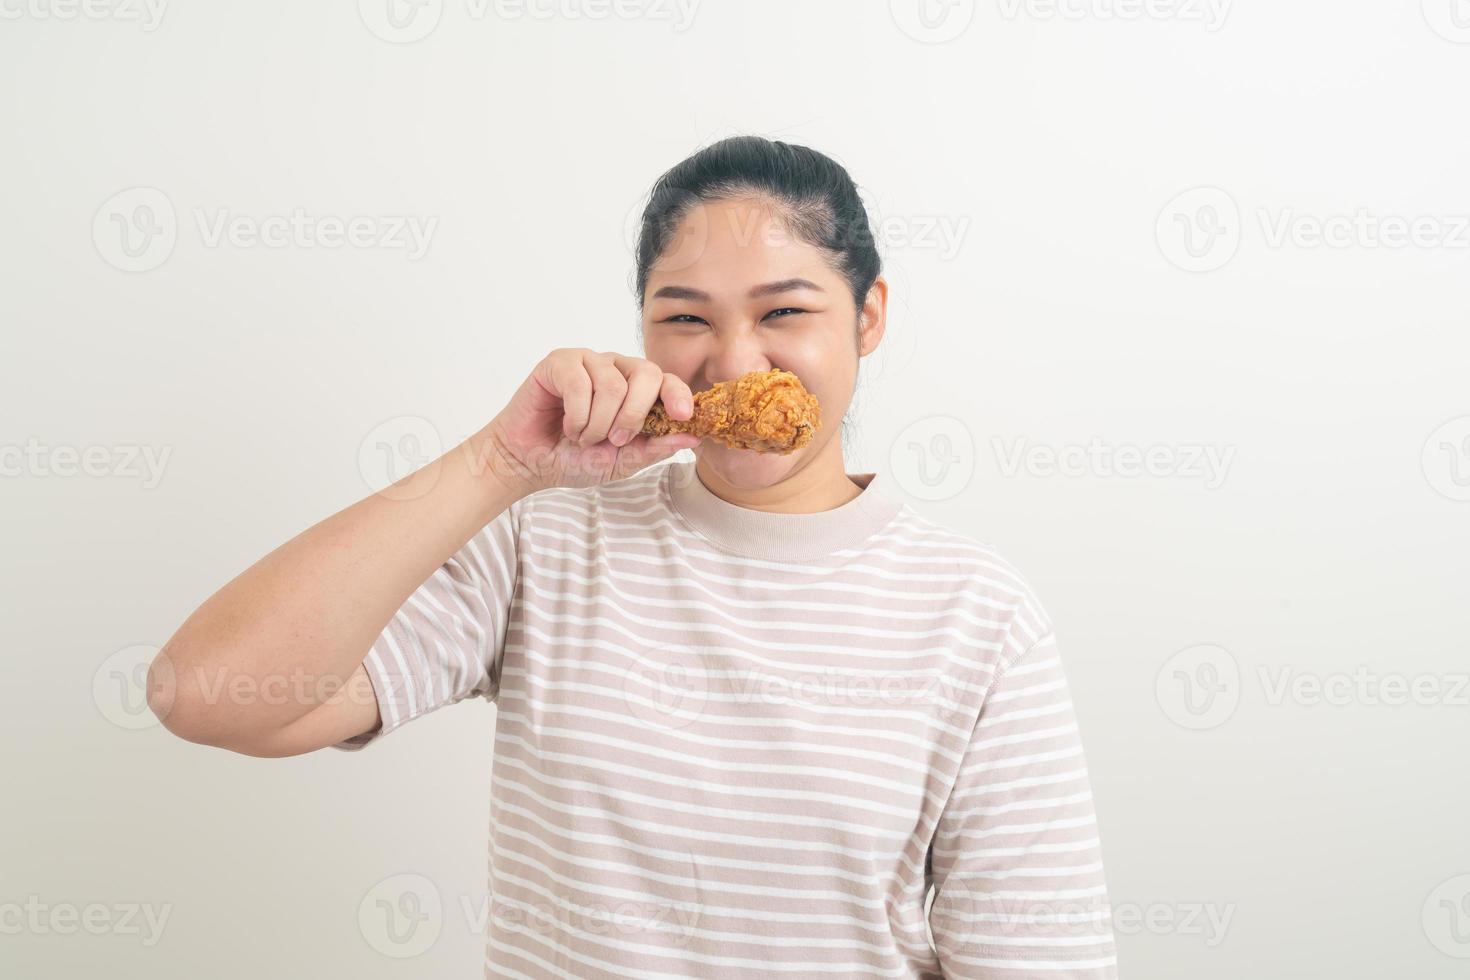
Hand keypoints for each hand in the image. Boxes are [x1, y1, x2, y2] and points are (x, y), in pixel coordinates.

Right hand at [481, 348, 699, 492]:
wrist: (530, 463)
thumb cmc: (574, 458)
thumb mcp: (622, 460)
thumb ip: (656, 447)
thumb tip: (693, 436)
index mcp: (636, 390)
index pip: (668, 381)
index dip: (679, 394)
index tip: (683, 415)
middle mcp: (616, 369)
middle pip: (647, 374)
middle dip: (634, 415)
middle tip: (615, 440)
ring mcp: (588, 362)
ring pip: (613, 385)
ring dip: (598, 424)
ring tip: (583, 437)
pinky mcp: (560, 362)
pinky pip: (580, 384)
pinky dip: (577, 416)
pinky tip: (568, 425)